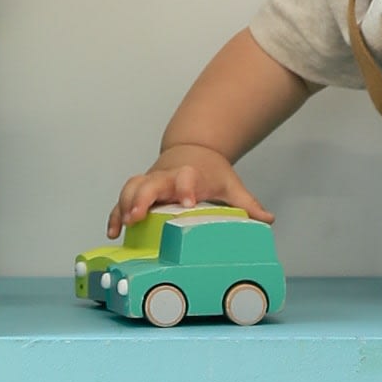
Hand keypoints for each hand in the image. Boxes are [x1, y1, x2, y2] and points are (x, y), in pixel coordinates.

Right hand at [107, 142, 270, 237]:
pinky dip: (116, 213)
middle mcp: (166, 177)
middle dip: (142, 198)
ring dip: (124, 204)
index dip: (185, 188)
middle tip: (137, 215)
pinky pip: (123, 200)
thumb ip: (247, 203)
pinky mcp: (140, 190)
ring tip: (122, 225)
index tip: (187, 202)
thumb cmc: (211, 172)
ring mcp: (151, 182)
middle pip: (150, 183)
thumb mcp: (231, 185)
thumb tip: (268, 220)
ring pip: (131, 187)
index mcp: (190, 175)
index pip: (186, 178)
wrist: (193, 150)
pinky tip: (114, 231)